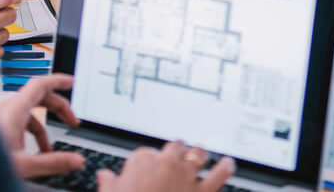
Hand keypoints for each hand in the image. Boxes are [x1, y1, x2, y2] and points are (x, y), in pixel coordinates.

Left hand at [0, 73, 83, 178]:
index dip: (59, 80)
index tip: (71, 82)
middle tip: (71, 121)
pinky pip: (14, 123)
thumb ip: (52, 162)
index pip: (41, 85)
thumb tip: (76, 160)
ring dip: (41, 129)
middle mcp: (5, 109)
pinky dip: (26, 134)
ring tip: (48, 150)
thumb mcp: (23, 164)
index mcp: (14, 109)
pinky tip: (25, 153)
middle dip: (57, 109)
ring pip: (25, 114)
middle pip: (37, 99)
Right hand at [96, 141, 235, 191]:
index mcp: (142, 160)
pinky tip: (228, 164)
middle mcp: (167, 162)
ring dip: (200, 153)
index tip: (148, 169)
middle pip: (175, 146)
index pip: (147, 151)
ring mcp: (186, 175)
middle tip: (175, 158)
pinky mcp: (203, 191)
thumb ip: (109, 183)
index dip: (149, 161)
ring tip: (201, 153)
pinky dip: (226, 168)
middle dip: (176, 151)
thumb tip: (105, 177)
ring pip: (198, 153)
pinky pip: (219, 174)